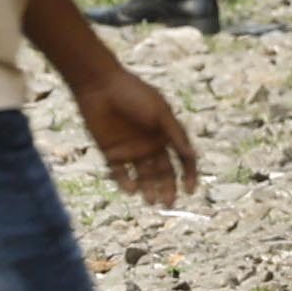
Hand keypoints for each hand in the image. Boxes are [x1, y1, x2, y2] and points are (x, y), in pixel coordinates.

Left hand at [69, 59, 201, 207]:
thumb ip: (175, 134)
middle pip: (163, 173)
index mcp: (165, 133)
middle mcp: (150, 144)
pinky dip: (126, 184)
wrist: (99, 86)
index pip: (182, 159)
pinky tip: (132, 189)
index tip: (189, 190)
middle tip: (168, 204)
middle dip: (167, 189)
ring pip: (143, 177)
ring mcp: (131, 150)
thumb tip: (192, 156)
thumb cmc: (134, 94)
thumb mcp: (159, 113)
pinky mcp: (111, 154)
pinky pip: (121, 174)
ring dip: (148, 190)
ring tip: (150, 200)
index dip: (189, 175)